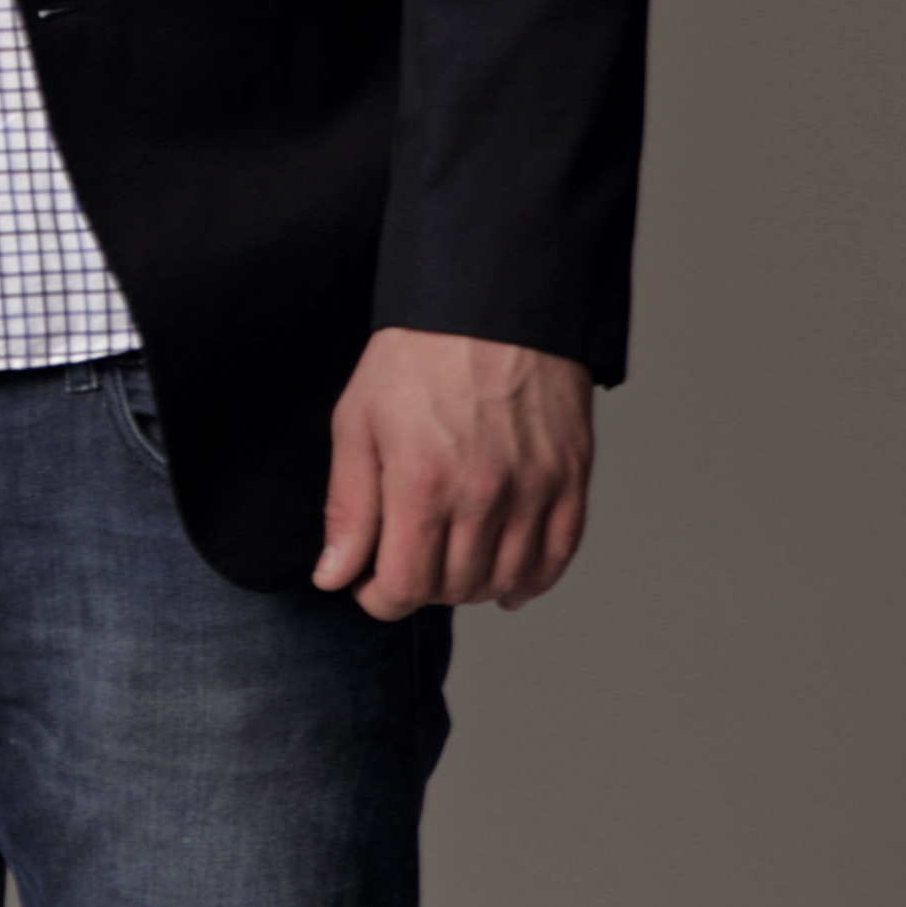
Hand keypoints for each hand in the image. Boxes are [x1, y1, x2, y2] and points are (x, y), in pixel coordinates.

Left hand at [316, 327, 595, 620]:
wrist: (490, 308)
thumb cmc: (416, 359)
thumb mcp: (357, 423)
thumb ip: (348, 508)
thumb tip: (334, 575)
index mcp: (424, 484)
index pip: (405, 586)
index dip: (378, 598)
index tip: (365, 584)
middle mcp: (485, 497)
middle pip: (454, 589)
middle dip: (418, 588)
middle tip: (401, 561)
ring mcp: (535, 492)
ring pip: (504, 582)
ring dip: (469, 586)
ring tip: (445, 560)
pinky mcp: (571, 482)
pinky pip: (555, 560)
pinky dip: (529, 581)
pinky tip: (504, 580)